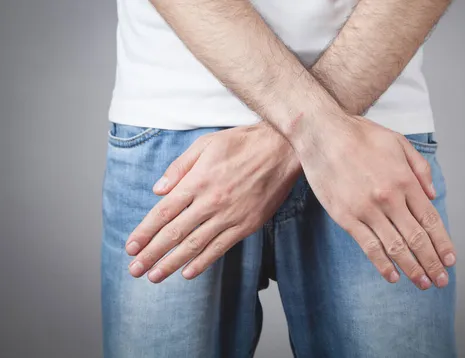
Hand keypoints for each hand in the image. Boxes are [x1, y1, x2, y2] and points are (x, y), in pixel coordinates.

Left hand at [125, 121, 300, 282]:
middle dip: (151, 254)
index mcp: (197, 181)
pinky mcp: (247, 224)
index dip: (145, 232)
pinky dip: (203, 262)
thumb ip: (180, 167)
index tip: (131, 247)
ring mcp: (230, 215)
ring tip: (154, 277)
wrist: (283, 149)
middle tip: (135, 269)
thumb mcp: (206, 144)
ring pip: (195, 245)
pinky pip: (220, 247)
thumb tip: (157, 189)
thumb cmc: (243, 142)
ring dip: (172, 263)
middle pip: (174, 233)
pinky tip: (188, 273)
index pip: (163, 212)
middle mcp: (210, 202)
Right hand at [294, 114, 455, 288]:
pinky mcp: (346, 216)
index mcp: (405, 180)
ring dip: (412, 268)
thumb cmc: (360, 135)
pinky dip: (382, 264)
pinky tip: (392, 276)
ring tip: (422, 283)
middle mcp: (390, 198)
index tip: (450, 260)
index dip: (442, 243)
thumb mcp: (398, 141)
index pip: (430, 219)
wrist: (323, 133)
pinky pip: (369, 246)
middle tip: (440, 280)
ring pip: (396, 247)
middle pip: (417, 238)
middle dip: (432, 262)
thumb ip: (420, 168)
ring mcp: (367, 209)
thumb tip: (434, 195)